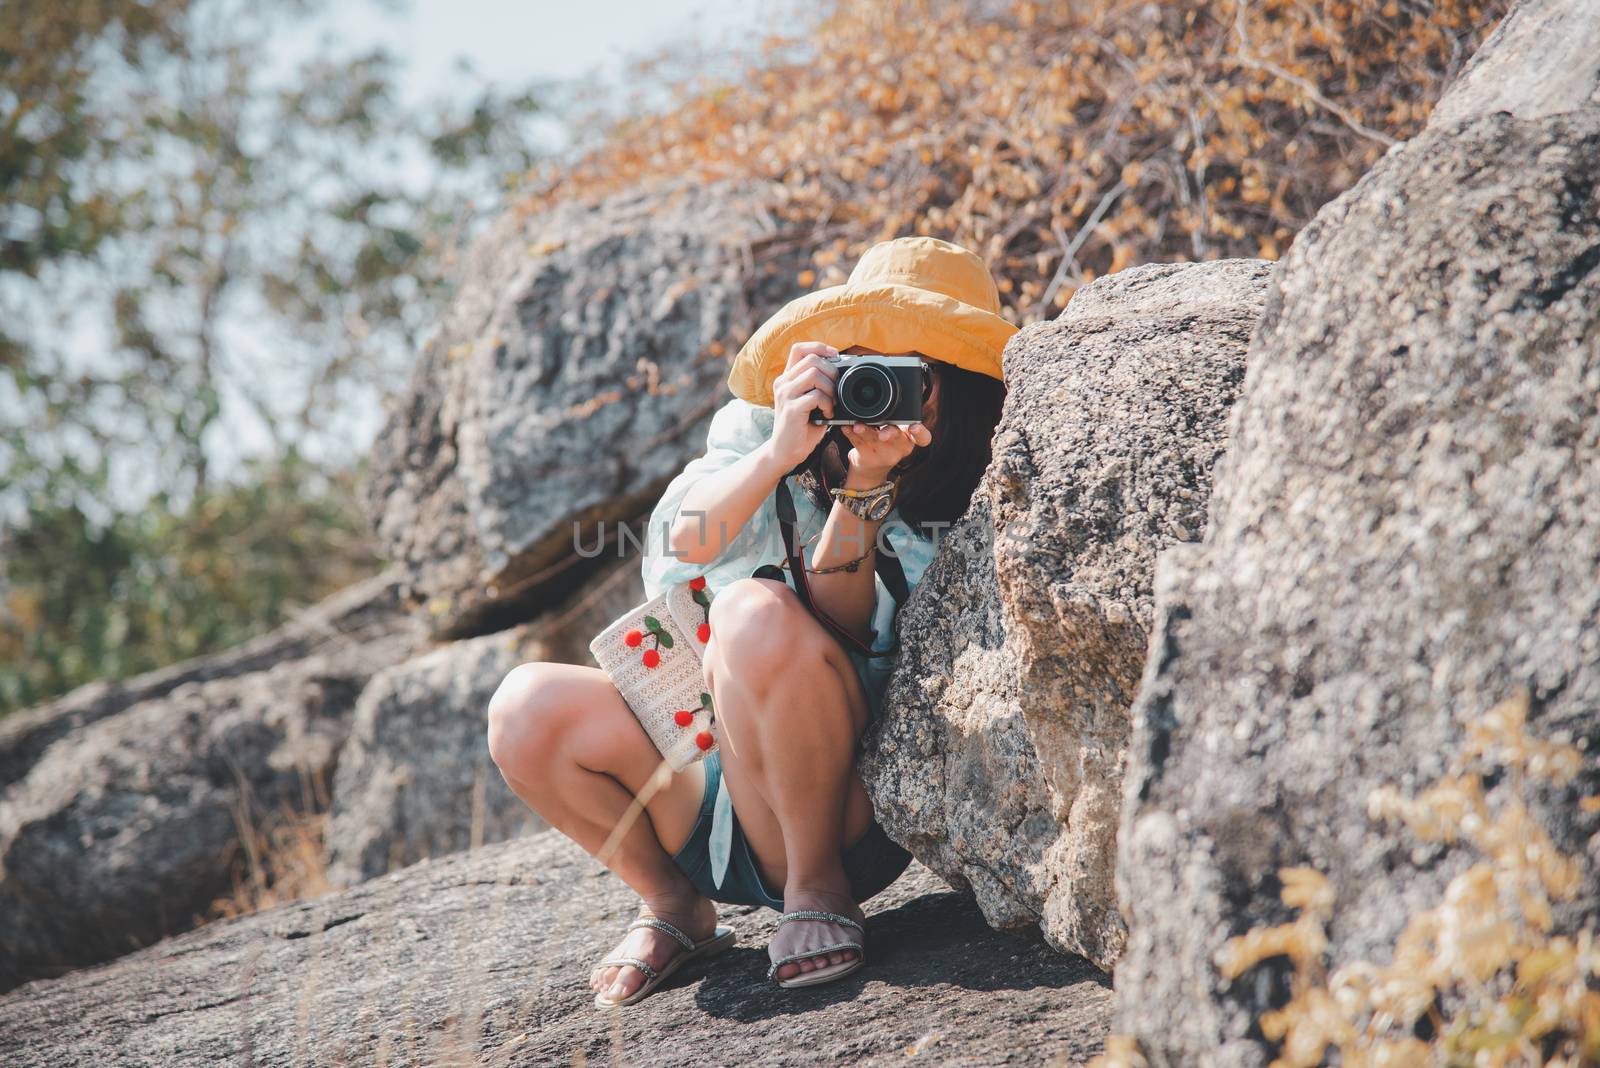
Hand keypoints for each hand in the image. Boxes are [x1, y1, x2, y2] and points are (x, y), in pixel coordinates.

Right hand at [763, 341, 839, 471]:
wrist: (785, 452)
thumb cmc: (801, 427)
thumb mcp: (809, 402)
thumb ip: (818, 385)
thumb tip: (842, 372)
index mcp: (787, 378)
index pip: (799, 348)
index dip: (820, 347)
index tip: (835, 357)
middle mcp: (783, 383)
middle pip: (812, 359)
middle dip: (832, 372)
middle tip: (836, 390)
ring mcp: (785, 395)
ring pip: (815, 374)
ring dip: (831, 389)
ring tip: (832, 404)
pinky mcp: (791, 409)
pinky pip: (816, 395)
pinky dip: (828, 404)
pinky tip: (828, 415)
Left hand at [841, 420, 930, 482]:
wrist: (873, 466)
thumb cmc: (888, 440)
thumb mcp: (898, 430)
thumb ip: (900, 415)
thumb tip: (900, 385)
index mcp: (910, 437)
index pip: (923, 437)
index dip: (920, 433)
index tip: (915, 427)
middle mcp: (899, 446)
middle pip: (897, 438)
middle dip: (889, 433)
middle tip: (883, 434)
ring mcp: (883, 453)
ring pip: (873, 440)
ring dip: (865, 431)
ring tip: (857, 426)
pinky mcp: (867, 457)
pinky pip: (858, 443)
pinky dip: (850, 433)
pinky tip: (846, 427)